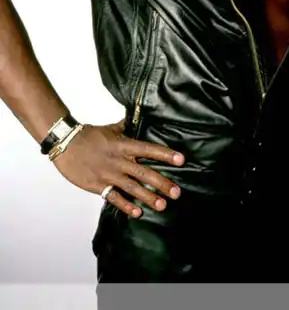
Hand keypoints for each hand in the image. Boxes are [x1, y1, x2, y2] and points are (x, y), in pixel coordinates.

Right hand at [52, 118, 184, 218]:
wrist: (65, 144)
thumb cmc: (89, 135)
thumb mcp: (111, 128)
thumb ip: (126, 126)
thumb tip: (139, 116)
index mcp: (123, 145)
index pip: (148, 149)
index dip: (165, 154)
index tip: (181, 160)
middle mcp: (119, 160)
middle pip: (144, 172)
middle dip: (161, 182)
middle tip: (177, 192)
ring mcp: (109, 174)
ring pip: (132, 187)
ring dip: (148, 197)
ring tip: (162, 205)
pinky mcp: (98, 185)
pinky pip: (114, 197)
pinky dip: (126, 205)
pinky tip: (137, 212)